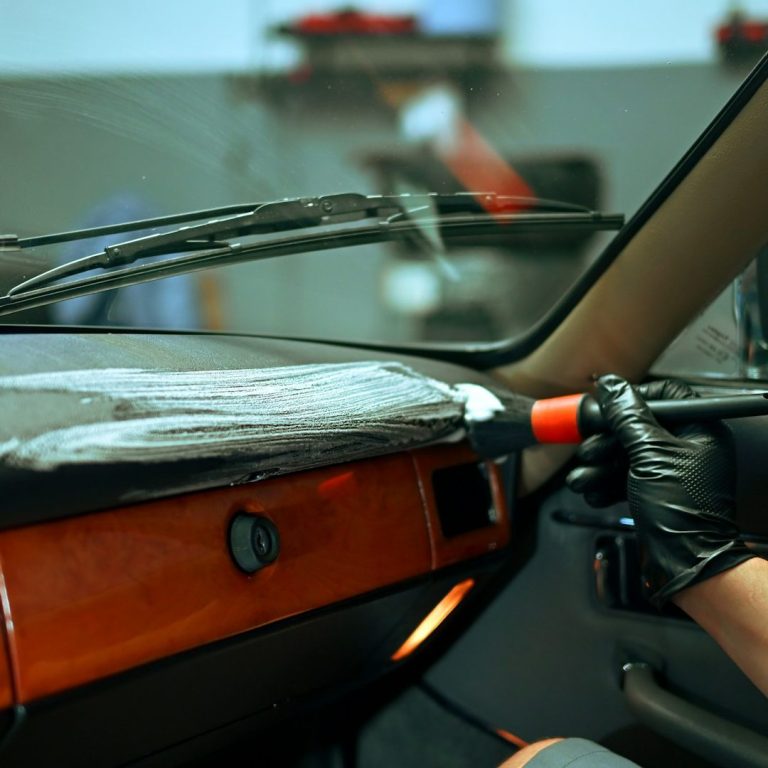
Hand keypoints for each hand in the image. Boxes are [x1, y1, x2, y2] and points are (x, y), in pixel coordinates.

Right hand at [566, 374, 754, 605]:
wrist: (685, 562)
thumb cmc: (684, 511)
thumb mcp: (649, 453)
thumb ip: (627, 416)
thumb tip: (611, 387)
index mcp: (699, 430)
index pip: (665, 395)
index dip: (632, 399)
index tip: (607, 408)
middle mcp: (686, 447)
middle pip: (636, 426)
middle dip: (606, 442)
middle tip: (589, 449)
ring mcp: (670, 471)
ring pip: (625, 454)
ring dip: (599, 466)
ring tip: (583, 478)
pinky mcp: (654, 491)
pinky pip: (624, 477)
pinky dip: (605, 484)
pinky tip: (593, 491)